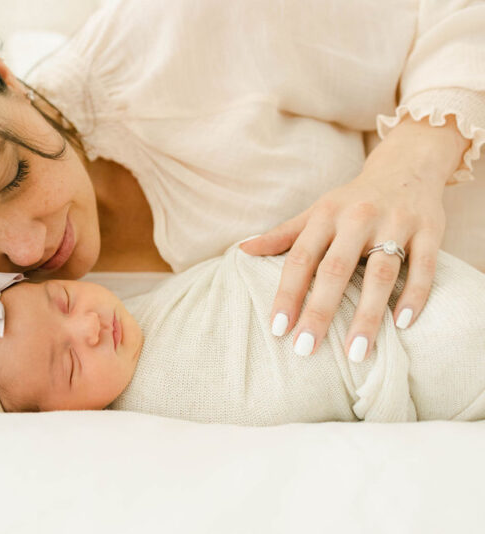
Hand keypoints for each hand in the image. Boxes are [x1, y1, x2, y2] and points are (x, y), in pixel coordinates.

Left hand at [240, 116, 469, 361]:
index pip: (300, 259)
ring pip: (381, 273)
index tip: (278, 328)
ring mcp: (396, 223)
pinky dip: (414, 295)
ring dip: (367, 314)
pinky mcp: (430, 230)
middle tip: (306, 348)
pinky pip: (424, 266)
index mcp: (325, 216)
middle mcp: (358, 219)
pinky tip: (402, 324)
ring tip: (355, 351)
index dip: (287, 294)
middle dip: (319, 311)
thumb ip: (282, 235)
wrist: (406, 165)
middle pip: (335, 270)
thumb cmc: (352, 200)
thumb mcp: (316, 212)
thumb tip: (242, 250)